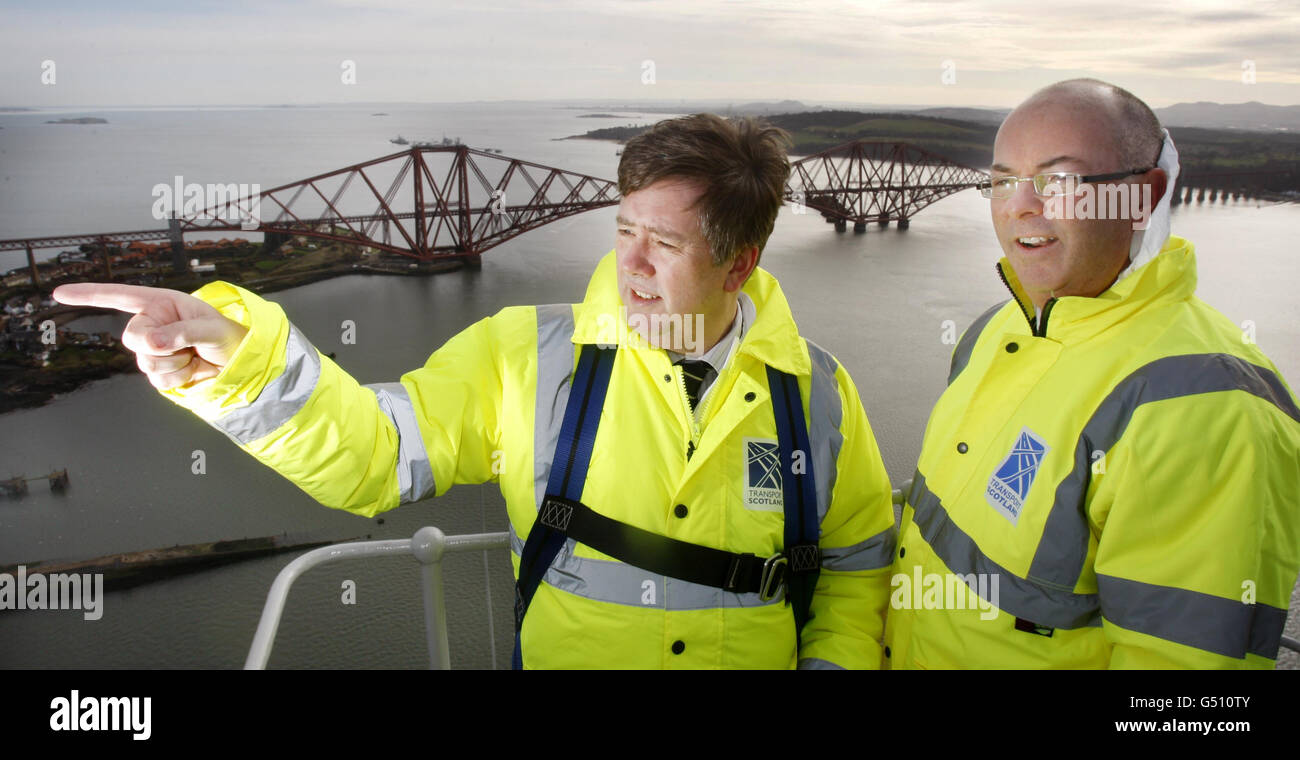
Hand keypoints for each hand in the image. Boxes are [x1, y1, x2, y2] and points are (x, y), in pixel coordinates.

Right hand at [52, 283, 248, 389]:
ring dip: (175, 364)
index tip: (59, 293)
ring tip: (195, 355)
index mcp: (161, 304)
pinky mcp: (160, 371)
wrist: (240, 361)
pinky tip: (192, 369)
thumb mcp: (211, 328)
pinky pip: (157, 379)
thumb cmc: (228, 335)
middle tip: (187, 345)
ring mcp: (154, 349)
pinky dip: (178, 378)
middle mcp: (153, 324)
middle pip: (132, 338)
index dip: (89, 295)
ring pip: (145, 363)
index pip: (119, 296)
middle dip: (159, 346)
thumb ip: (181, 333)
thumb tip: (150, 342)